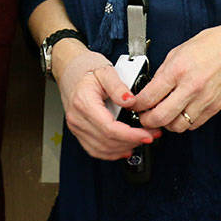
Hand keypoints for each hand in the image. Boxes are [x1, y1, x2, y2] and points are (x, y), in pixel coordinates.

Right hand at [55, 45, 159, 159]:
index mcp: (84, 102)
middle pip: (107, 141)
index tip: (147, 134)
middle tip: (151, 135)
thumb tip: (131, 101)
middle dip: (132, 141)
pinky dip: (111, 153)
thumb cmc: (87, 67)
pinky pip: (94, 149)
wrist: (70, 68)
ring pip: (101, 149)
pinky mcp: (78, 131)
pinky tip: (125, 149)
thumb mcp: (106, 70)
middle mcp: (77, 118)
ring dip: (124, 148)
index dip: (130, 135)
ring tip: (141, 140)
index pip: (109, 128)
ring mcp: (76, 126)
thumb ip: (118, 86)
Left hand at [133, 25, 220, 132]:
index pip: (149, 97)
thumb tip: (150, 89)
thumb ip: (163, 73)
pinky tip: (180, 114)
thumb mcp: (177, 52)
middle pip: (160, 117)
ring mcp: (203, 100)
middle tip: (143, 116)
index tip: (133, 105)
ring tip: (163, 115)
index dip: (136, 105)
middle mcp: (190, 87)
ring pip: (176, 126)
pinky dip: (183, 123)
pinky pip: (193, 125)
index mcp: (177, 70)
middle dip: (146, 120)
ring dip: (166, 124)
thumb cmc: (210, 45)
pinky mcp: (214, 108)